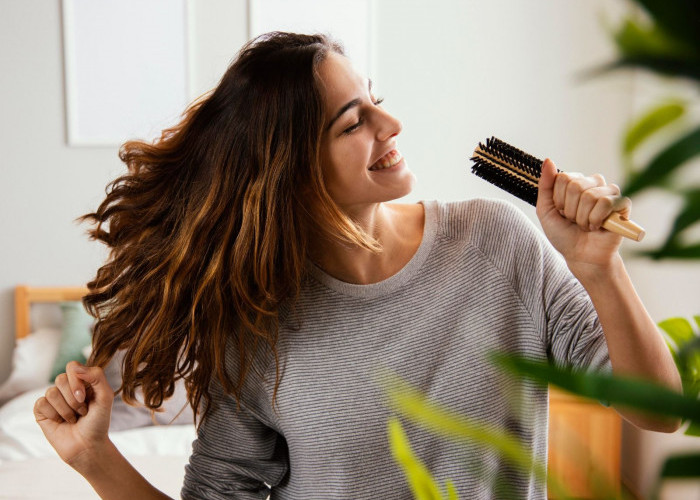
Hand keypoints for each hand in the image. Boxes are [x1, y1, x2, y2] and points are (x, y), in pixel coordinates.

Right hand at [33, 361, 113, 469]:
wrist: (87, 446)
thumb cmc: (98, 422)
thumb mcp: (105, 397)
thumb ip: (97, 376)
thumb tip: (76, 367)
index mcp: (83, 380)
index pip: (73, 366)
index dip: (76, 380)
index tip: (84, 397)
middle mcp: (67, 387)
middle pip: (60, 378)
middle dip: (73, 399)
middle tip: (82, 411)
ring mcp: (54, 398)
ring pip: (51, 392)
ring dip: (66, 409)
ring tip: (74, 418)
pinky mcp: (42, 410)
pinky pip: (41, 403)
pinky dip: (53, 415)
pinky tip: (60, 422)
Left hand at [536, 158, 630, 272]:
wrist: (581, 256)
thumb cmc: (564, 234)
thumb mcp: (546, 211)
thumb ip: (545, 186)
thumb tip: (548, 160)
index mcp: (576, 183)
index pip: (563, 178)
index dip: (558, 200)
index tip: (561, 213)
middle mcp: (594, 184)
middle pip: (576, 185)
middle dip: (570, 210)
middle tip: (574, 221)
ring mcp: (609, 193)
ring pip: (590, 195)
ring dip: (582, 218)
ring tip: (586, 225)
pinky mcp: (622, 205)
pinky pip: (607, 202)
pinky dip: (596, 219)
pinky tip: (598, 227)